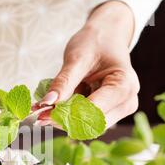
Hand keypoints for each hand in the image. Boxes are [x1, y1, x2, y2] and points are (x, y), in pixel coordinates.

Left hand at [36, 1, 139, 126]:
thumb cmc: (96, 43)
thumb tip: (46, 103)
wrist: (107, 37)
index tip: (42, 112)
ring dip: (63, 120)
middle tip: (37, 113)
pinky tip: (52, 109)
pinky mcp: (109, 113)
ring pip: (87, 127)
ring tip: (42, 110)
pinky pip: (86, 122)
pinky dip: (67, 117)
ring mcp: (119, 110)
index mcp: (124, 86)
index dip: (67, 114)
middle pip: (92, 123)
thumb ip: (63, 81)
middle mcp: (127, 102)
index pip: (94, 110)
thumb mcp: (77, 57)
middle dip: (64, 120)